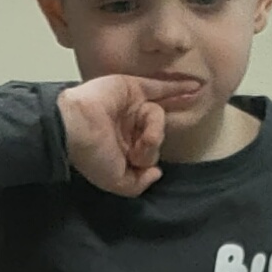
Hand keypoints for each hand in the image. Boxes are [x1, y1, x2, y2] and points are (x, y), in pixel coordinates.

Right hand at [58, 73, 168, 196]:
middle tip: (138, 147)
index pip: (150, 153)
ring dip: (154, 127)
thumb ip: (139, 184)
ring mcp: (133, 106)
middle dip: (151, 143)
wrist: (75, 126)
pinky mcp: (135, 87)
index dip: (146, 158)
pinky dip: (179, 87)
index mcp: (124, 148)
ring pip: (159, 115)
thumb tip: (158, 173)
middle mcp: (130, 127)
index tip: (134, 160)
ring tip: (142, 131)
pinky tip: (196, 87)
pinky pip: (162, 88)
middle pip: (157, 134)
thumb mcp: (116, 182)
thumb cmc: (92, 155)